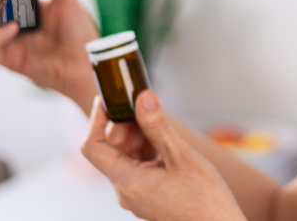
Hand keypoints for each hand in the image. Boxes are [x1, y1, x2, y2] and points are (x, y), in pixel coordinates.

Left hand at [82, 91, 246, 220]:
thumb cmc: (204, 198)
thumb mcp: (181, 156)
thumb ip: (157, 126)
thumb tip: (142, 98)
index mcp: (127, 182)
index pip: (93, 147)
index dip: (95, 120)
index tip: (106, 100)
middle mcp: (126, 190)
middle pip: (111, 150)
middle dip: (124, 125)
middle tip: (143, 105)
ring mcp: (137, 195)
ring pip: (126, 157)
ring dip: (138, 136)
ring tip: (159, 123)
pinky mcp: (148, 195)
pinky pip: (138, 167)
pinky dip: (147, 150)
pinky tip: (164, 142)